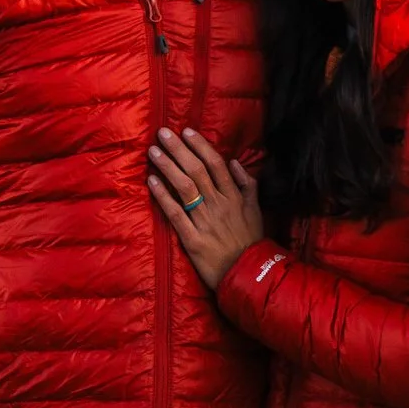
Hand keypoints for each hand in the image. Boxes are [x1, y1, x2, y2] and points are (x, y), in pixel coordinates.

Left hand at [147, 127, 264, 290]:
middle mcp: (219, 205)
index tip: (186, 131)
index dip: (200, 146)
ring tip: (154, 151)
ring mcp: (205, 221)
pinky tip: (152, 181)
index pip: (215, 164)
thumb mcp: (256, 211)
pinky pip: (175, 214)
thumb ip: (247, 185)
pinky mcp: (192, 239)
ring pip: (184, 187)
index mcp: (234, 197)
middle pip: (196, 170)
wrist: (248, 276)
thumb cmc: (250, 242)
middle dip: (178, 149)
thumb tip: (234, 162)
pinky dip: (163, 196)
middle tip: (163, 133)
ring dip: (168, 166)